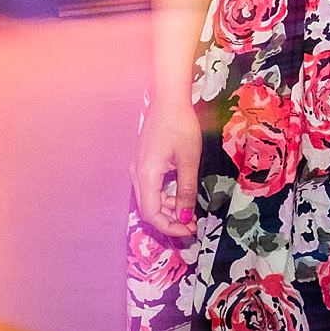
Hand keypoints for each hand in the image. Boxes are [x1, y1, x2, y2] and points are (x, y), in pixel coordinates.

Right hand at [131, 97, 203, 240]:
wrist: (169, 100)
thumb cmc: (181, 126)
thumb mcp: (189, 160)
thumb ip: (186, 190)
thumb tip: (186, 217)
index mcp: (146, 175)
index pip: (151, 214)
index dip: (170, 227)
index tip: (190, 231)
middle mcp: (137, 174)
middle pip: (148, 209)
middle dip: (170, 221)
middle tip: (192, 225)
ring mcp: (138, 167)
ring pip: (149, 199)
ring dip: (168, 209)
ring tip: (190, 211)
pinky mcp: (143, 162)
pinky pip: (150, 187)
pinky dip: (164, 196)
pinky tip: (180, 194)